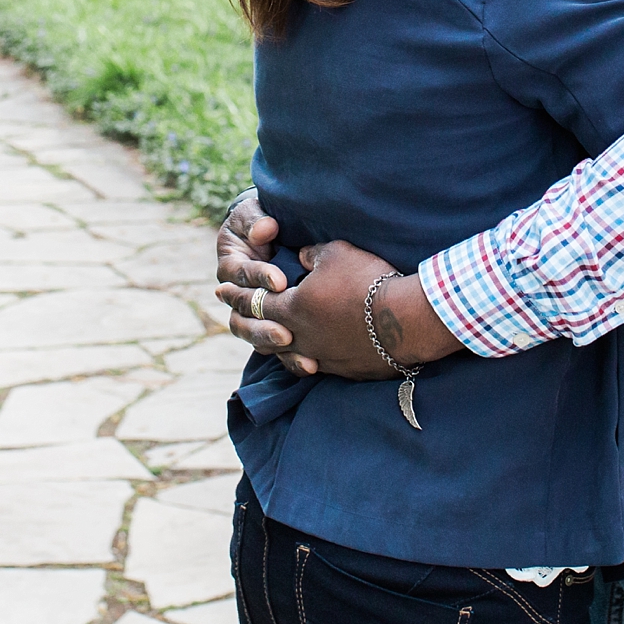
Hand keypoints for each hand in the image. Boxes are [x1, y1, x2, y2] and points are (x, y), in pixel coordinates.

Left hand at [211, 238, 464, 379]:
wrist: (404, 320)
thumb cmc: (367, 280)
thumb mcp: (336, 254)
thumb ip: (311, 255)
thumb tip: (301, 257)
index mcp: (292, 307)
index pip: (253, 301)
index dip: (235, 294)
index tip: (219, 290)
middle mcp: (299, 337)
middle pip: (261, 333)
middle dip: (243, 322)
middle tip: (230, 317)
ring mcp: (319, 357)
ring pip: (284, 355)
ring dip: (270, 344)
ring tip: (264, 339)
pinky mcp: (340, 369)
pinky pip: (311, 364)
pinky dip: (300, 357)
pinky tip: (301, 355)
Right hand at [216, 194, 300, 364]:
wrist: (274, 235)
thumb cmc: (263, 220)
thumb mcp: (256, 213)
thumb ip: (258, 220)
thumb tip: (266, 230)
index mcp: (230, 266)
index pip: (239, 275)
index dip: (258, 277)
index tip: (280, 281)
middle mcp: (236, 294)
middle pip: (239, 316)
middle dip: (261, 324)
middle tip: (285, 331)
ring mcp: (251, 312)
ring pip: (251, 335)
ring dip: (269, 342)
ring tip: (291, 345)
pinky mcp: (271, 324)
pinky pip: (273, 347)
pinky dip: (289, 357)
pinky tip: (309, 364)